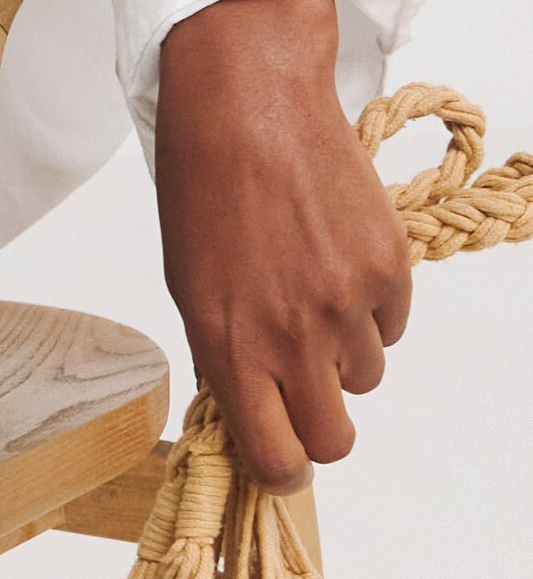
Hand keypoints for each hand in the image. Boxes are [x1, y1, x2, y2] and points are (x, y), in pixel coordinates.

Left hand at [153, 0, 411, 491]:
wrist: (248, 106)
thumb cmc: (202, 189)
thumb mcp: (188, 285)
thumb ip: (223, 354)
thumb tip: (252, 407)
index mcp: (228, 347)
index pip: (275, 457)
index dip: (284, 472)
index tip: (285, 467)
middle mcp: (291, 336)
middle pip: (333, 439)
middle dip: (322, 429)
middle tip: (308, 397)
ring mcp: (345, 304)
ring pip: (365, 377)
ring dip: (342, 355)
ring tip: (309, 296)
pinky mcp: (388, 268)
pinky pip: (391, 326)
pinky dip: (371, 310)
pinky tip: (335, 262)